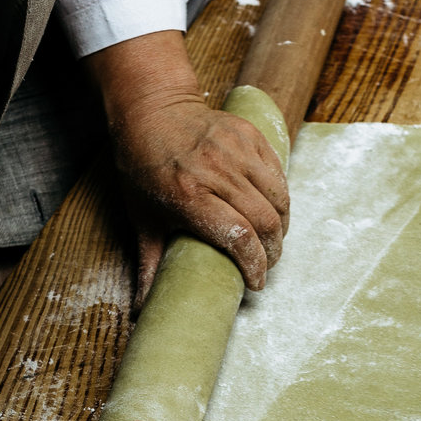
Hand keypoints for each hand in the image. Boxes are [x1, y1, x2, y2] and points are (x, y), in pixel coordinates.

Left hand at [86, 31, 289, 306]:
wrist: (150, 109)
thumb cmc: (142, 168)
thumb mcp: (142, 217)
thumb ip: (148, 264)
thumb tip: (140, 310)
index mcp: (188, 194)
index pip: (238, 236)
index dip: (255, 265)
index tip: (255, 282)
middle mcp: (215, 170)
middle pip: (265, 221)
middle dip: (272, 251)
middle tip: (265, 264)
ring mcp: (235, 149)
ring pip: (279, 198)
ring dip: (281, 226)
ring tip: (272, 241)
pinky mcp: (249, 134)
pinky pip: (278, 173)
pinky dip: (280, 197)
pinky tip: (272, 210)